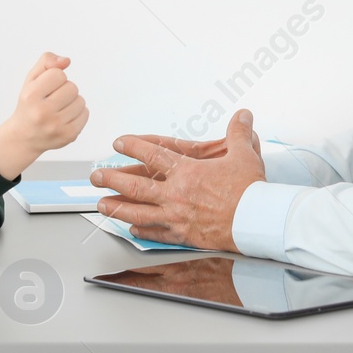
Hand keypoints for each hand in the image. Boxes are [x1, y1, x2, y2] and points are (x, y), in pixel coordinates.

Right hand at [0, 52, 88, 178]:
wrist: (24, 138)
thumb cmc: (29, 105)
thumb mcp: (31, 80)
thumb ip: (46, 62)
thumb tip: (66, 61)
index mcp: (31, 96)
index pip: (59, 74)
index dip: (54, 79)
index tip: (45, 89)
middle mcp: (42, 112)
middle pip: (72, 87)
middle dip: (64, 90)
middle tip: (52, 100)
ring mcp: (56, 126)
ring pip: (81, 100)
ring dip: (72, 102)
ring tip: (58, 109)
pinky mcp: (68, 135)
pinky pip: (85, 113)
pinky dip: (78, 113)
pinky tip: (65, 118)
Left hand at [92, 109, 265, 250]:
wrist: (256, 222)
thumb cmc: (250, 191)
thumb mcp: (245, 155)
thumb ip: (239, 133)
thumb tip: (242, 115)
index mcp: (187, 172)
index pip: (152, 155)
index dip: (133, 147)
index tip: (119, 143)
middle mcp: (175, 194)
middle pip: (135, 186)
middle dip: (112, 179)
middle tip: (96, 176)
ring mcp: (176, 217)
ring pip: (137, 213)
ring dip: (116, 208)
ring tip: (100, 205)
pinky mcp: (183, 236)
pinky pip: (155, 233)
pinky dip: (141, 231)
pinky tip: (132, 230)